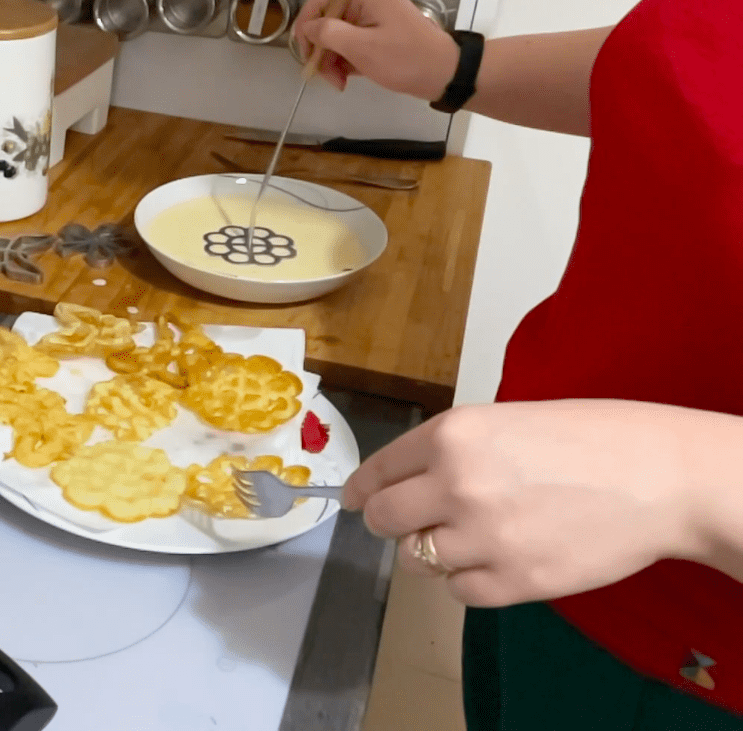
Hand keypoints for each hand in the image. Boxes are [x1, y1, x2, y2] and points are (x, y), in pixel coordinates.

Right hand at [294, 0, 459, 100]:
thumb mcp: (362, 48)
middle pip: (328, 18)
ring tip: (337, 82)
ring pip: (338, 34)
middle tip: (323, 75)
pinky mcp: (378, 33)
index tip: (304, 51)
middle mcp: (369, 0)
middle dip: (321, 48)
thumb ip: (329, 33)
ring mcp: (374, 17)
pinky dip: (344, 60)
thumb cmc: (405, 60)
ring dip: (331, 59)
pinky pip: (351, 42)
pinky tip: (346, 78)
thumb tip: (308, 28)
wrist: (444, 74)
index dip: (306, 23)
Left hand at [341, 400, 705, 606]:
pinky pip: (459, 591)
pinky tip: (499, 558)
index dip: (361, 489)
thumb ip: (449, 451)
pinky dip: (470, 580)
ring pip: (416, 560)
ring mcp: (482, 538)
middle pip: (383, 520)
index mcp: (451, 436)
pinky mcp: (511, 582)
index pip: (378, 471)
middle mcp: (455, 485)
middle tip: (413, 522)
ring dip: (434, 551)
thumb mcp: (505, 421)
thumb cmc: (590, 438)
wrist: (658, 477)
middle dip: (390, 522)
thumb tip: (400, 480)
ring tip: (474, 535)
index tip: (354, 500)